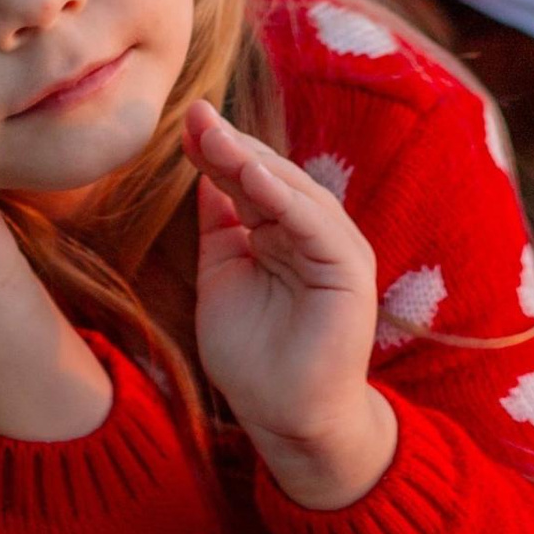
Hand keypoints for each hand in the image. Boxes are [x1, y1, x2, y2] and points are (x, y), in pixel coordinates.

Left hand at [187, 102, 396, 508]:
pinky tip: (253, 176)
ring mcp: (334, 248)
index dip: (217, 151)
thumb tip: (205, 174)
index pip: (248, 180)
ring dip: (255, 161)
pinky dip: (286, 198)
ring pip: (294, 191)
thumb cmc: (252, 356)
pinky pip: (316, 225)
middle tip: (196, 116)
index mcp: (282, 232)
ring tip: (218, 137)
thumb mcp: (221, 277)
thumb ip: (219, 227)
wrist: (284, 417)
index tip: (184, 122)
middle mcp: (312, 233)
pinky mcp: (349, 269)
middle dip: (231, 144)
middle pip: (270, 176)